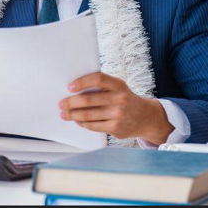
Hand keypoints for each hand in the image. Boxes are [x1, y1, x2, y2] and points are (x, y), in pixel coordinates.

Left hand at [59, 72, 173, 144]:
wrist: (146, 117)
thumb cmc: (125, 99)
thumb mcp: (118, 88)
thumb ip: (100, 86)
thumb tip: (74, 89)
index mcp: (118, 85)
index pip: (98, 79)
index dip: (82, 82)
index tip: (69, 87)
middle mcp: (120, 99)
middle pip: (89, 100)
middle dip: (71, 102)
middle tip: (61, 103)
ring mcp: (118, 114)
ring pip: (88, 115)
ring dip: (73, 115)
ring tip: (64, 114)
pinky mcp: (116, 128)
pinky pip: (93, 125)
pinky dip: (82, 123)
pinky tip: (77, 120)